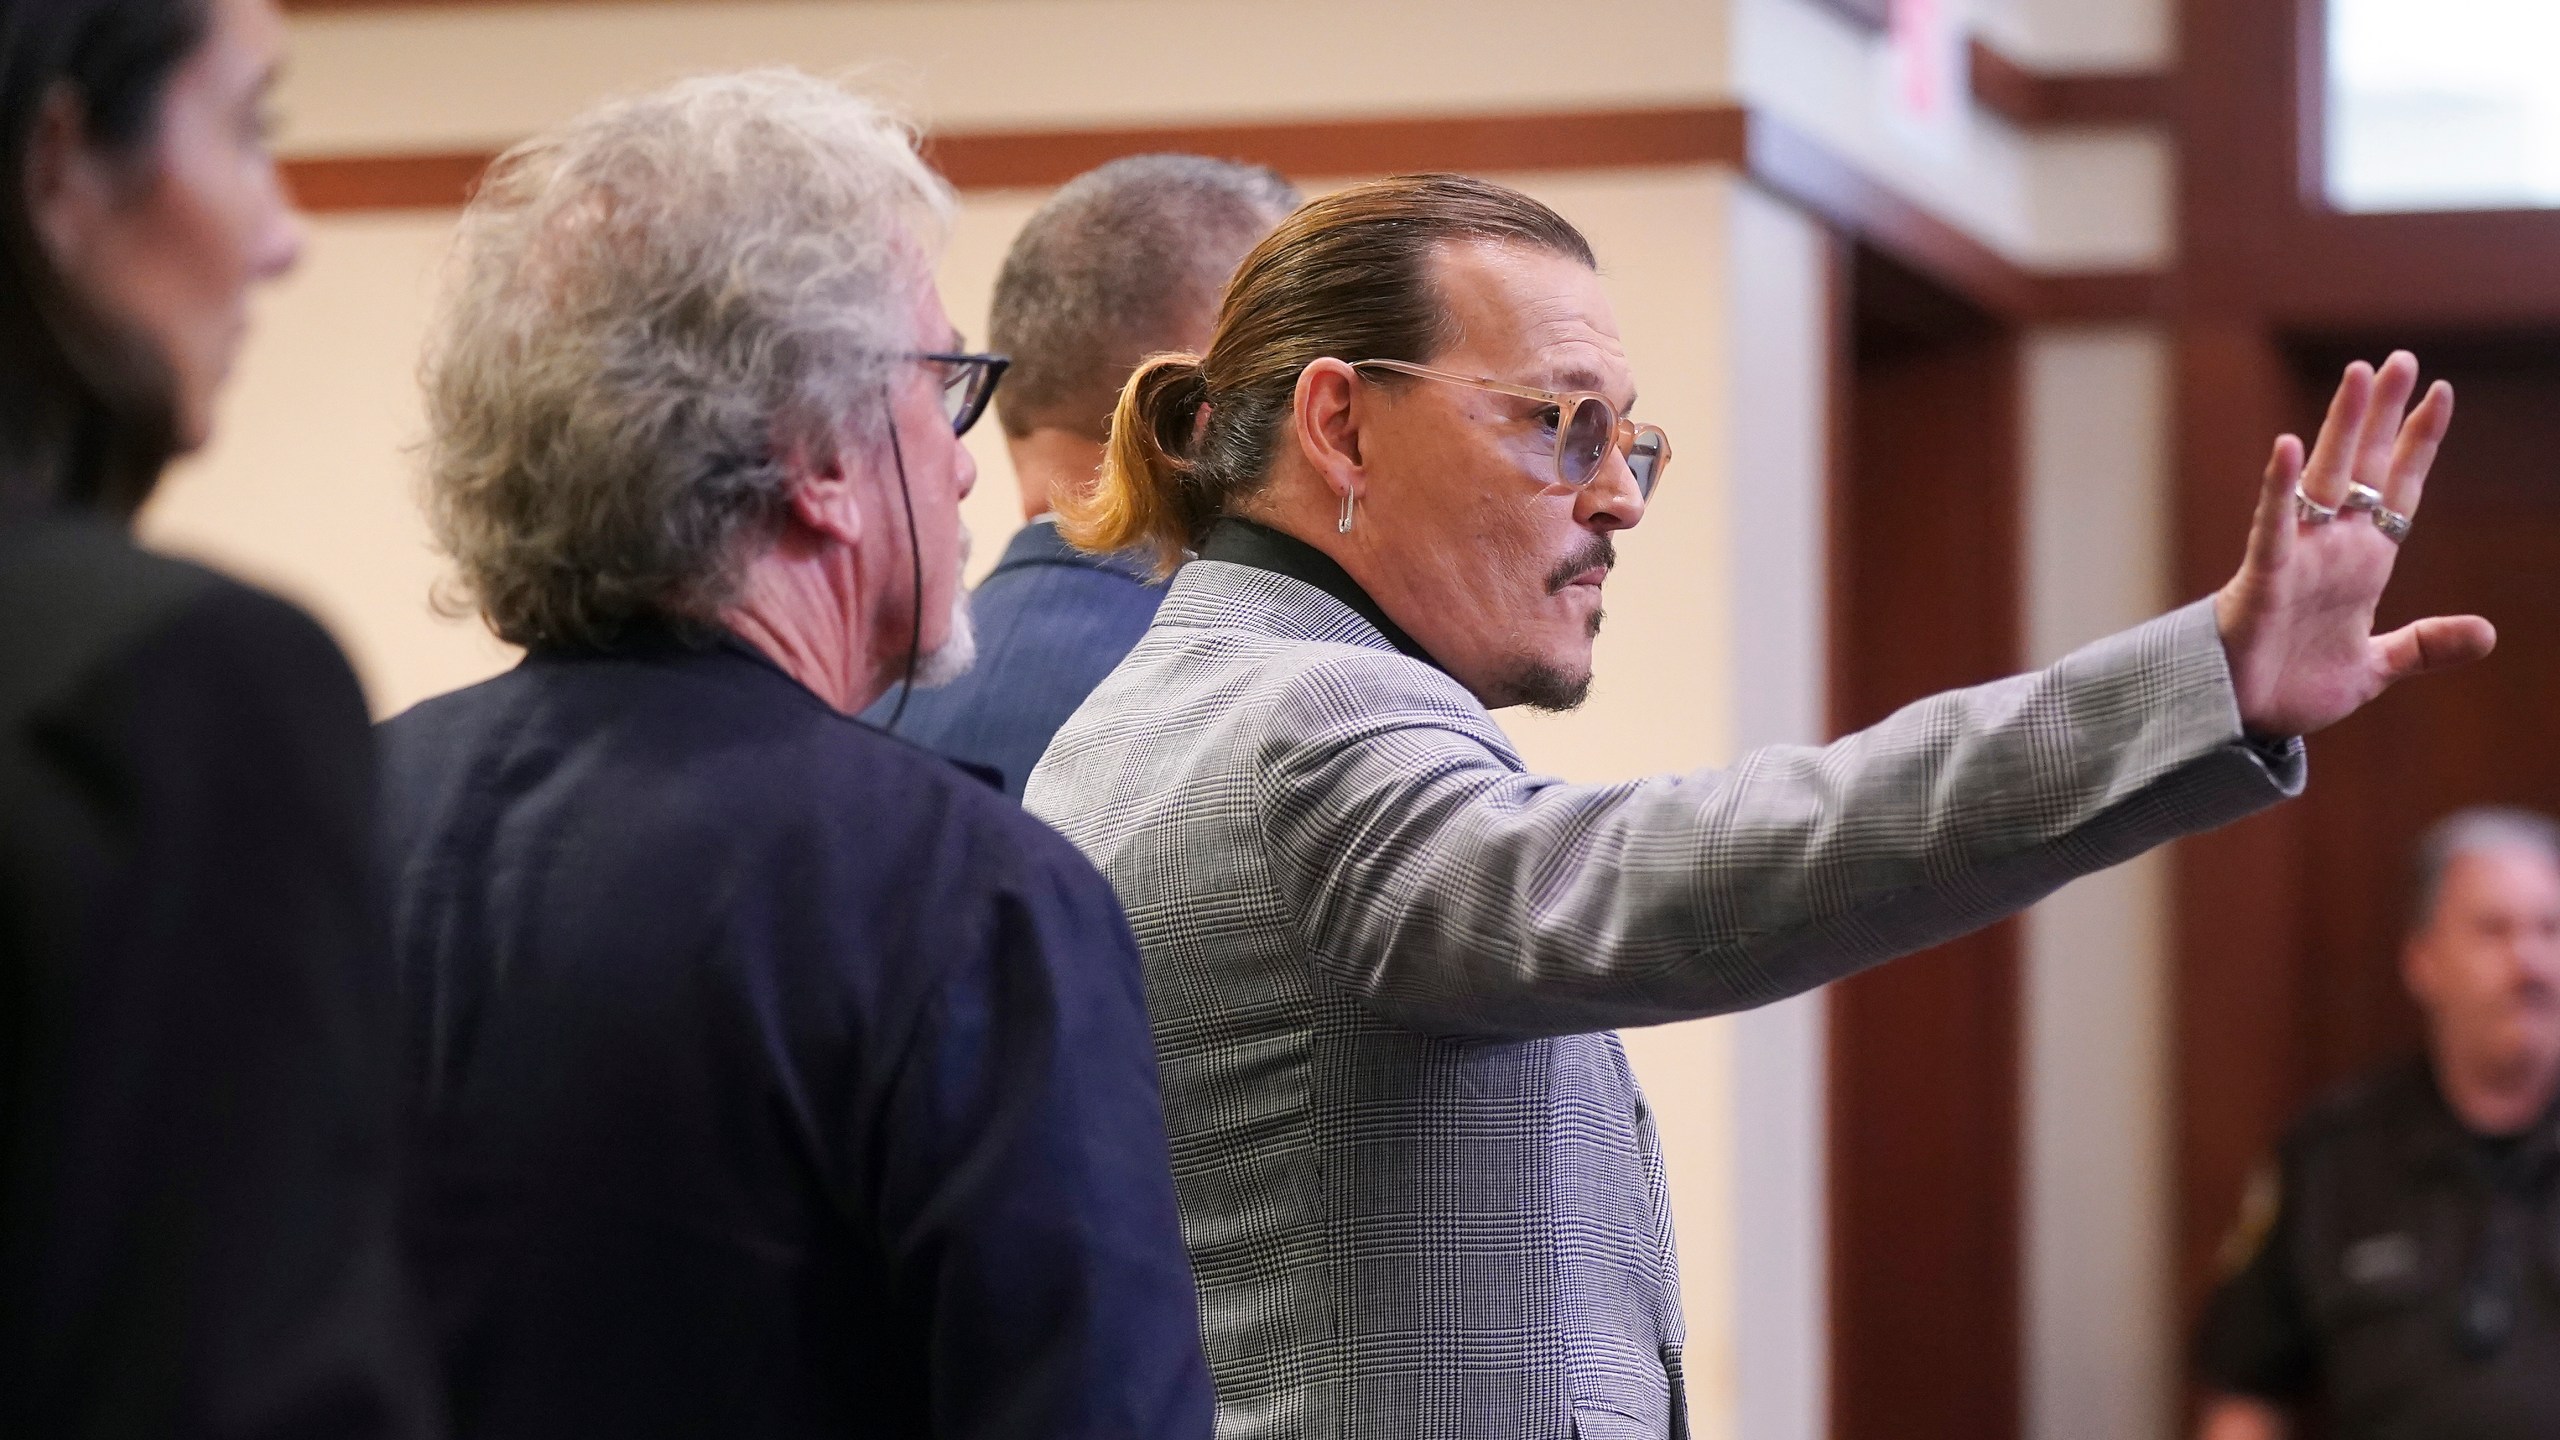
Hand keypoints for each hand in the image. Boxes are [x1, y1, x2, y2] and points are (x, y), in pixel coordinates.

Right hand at [2213, 351, 2494, 737]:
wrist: (2242, 719)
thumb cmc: (2296, 685)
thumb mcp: (2375, 668)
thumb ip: (2424, 645)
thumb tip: (2487, 633)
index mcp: (2364, 563)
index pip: (2398, 489)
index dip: (2419, 443)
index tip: (2440, 392)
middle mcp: (2332, 548)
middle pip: (2363, 467)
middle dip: (2382, 414)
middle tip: (2398, 359)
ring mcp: (2297, 558)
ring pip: (2324, 480)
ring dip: (2342, 427)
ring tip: (2359, 374)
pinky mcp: (2263, 580)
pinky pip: (2273, 527)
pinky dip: (2281, 488)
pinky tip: (2291, 447)